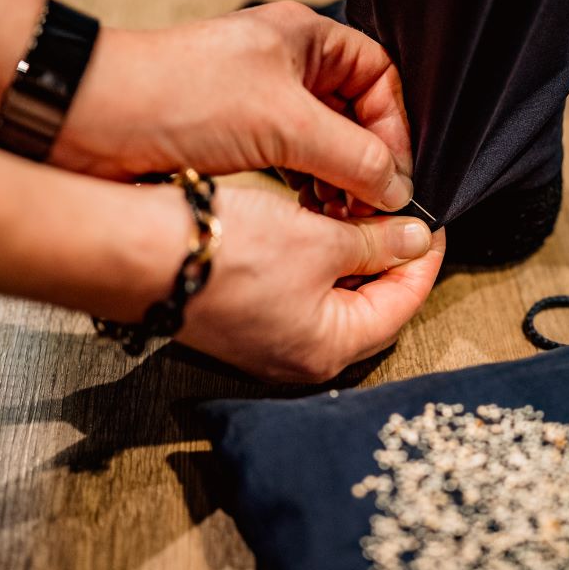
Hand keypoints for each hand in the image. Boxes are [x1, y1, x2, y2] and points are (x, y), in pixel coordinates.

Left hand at [54, 1, 414, 212]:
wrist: (89, 120)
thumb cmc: (178, 96)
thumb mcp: (284, 124)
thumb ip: (353, 157)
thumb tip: (398, 190)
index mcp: (304, 36)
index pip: (379, 77)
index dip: (396, 126)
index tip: (399, 175)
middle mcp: (286, 64)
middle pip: (355, 113)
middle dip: (369, 160)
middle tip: (375, 205)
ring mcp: (259, 100)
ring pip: (323, 142)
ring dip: (340, 180)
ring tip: (344, 216)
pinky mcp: (235, 136)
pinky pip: (292, 161)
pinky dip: (308, 187)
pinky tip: (311, 213)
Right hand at [176, 185, 444, 382]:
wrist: (136, 253)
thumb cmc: (223, 254)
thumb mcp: (316, 241)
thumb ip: (373, 243)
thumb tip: (414, 239)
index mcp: (329, 349)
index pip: (402, 306)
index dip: (423, 262)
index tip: (432, 225)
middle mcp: (301, 357)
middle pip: (370, 307)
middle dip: (388, 259)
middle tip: (400, 217)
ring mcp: (270, 341)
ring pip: (333, 298)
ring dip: (351, 256)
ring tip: (358, 213)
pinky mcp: (244, 320)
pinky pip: (299, 293)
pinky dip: (315, 261)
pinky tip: (316, 224)